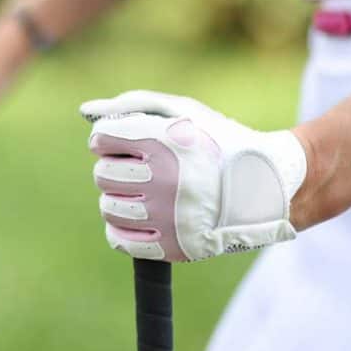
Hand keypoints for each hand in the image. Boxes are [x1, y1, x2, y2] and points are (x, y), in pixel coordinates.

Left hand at [81, 90, 306, 261]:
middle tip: (139, 165)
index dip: (108, 136)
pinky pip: (119, 239)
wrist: (266, 185)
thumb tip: (84, 111)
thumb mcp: (182, 110)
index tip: (124, 139)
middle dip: (114, 166)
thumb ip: (131, 105)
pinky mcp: (172, 246)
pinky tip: (140, 212)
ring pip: (108, 206)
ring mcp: (169, 217)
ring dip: (118, 196)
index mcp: (166, 142)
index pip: (102, 138)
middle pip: (102, 173)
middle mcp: (165, 180)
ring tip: (142, 189)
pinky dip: (121, 226)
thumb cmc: (218, 141)